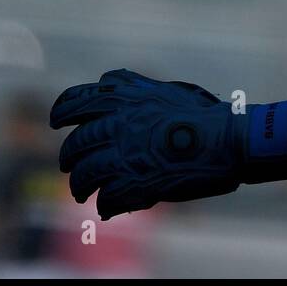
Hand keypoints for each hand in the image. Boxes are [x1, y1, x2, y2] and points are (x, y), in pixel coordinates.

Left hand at [50, 69, 243, 219]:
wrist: (230, 141)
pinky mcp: (136, 183)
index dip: (62, 112)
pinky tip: (108, 206)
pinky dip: (106, 204)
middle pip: (76, 144)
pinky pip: (107, 198)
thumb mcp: (165, 89)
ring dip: (80, 187)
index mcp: (125, 100)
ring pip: (85, 175)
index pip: (76, 101)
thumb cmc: (203, 114)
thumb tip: (107, 79)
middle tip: (70, 166)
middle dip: (69, 158)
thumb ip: (133, 85)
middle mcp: (119, 124)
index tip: (56, 122)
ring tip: (82, 194)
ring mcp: (125, 154)